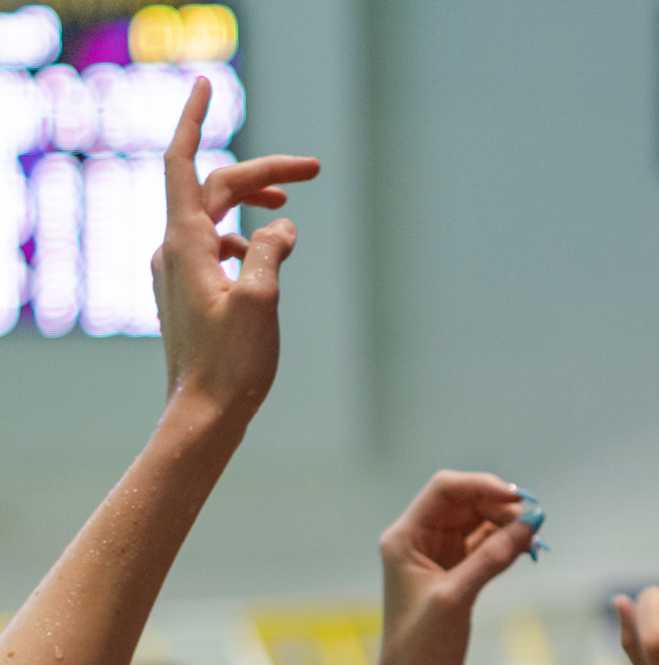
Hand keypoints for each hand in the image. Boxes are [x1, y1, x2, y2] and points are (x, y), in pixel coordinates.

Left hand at [154, 77, 319, 414]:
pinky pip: (213, 246)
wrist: (203, 412)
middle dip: (260, 173)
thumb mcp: (262, 300)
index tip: (208, 84)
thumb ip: (270, 252)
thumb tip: (281, 227)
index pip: (186, 162)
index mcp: (185, 242)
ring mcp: (177, 270)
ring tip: (288, 209)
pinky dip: (242, 238)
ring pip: (212, 216)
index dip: (195, 119)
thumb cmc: (232, 363)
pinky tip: (266, 256)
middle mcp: (173, 249)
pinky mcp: (187, 290)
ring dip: (250, 204)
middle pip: (213, 188)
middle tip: (311, 171)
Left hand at [373, 472, 536, 664]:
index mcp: (405, 537)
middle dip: (499, 505)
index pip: (445, 490)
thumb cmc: (421, 646)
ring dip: (506, 524)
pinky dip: (506, 544)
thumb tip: (529, 524)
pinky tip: (527, 548)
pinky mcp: (456, 577)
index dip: (482, 486)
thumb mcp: (456, 596)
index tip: (518, 499)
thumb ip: (492, 556)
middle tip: (534, 521)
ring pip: (478, 523)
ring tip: (535, 536)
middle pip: (465, 503)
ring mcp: (438, 558)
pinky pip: (485, 547)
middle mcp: (419, 541)